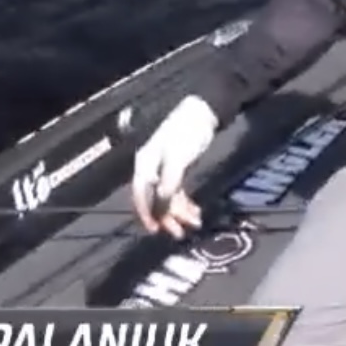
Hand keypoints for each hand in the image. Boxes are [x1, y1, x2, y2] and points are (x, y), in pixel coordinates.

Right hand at [125, 94, 219, 237]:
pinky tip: (195, 211)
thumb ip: (168, 183)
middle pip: (156, 199)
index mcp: (145, 164)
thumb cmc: (188, 132)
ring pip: (168, 197)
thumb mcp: (177, 159)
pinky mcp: (177, 168)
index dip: (146, 214)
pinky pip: (177, 191)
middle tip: (179, 233)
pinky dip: (185, 202)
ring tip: (194, 223)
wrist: (204, 112)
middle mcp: (152, 168)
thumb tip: (162, 206)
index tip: (155, 230)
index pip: (141, 194)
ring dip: (179, 212)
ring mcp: (164, 169)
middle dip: (167, 217)